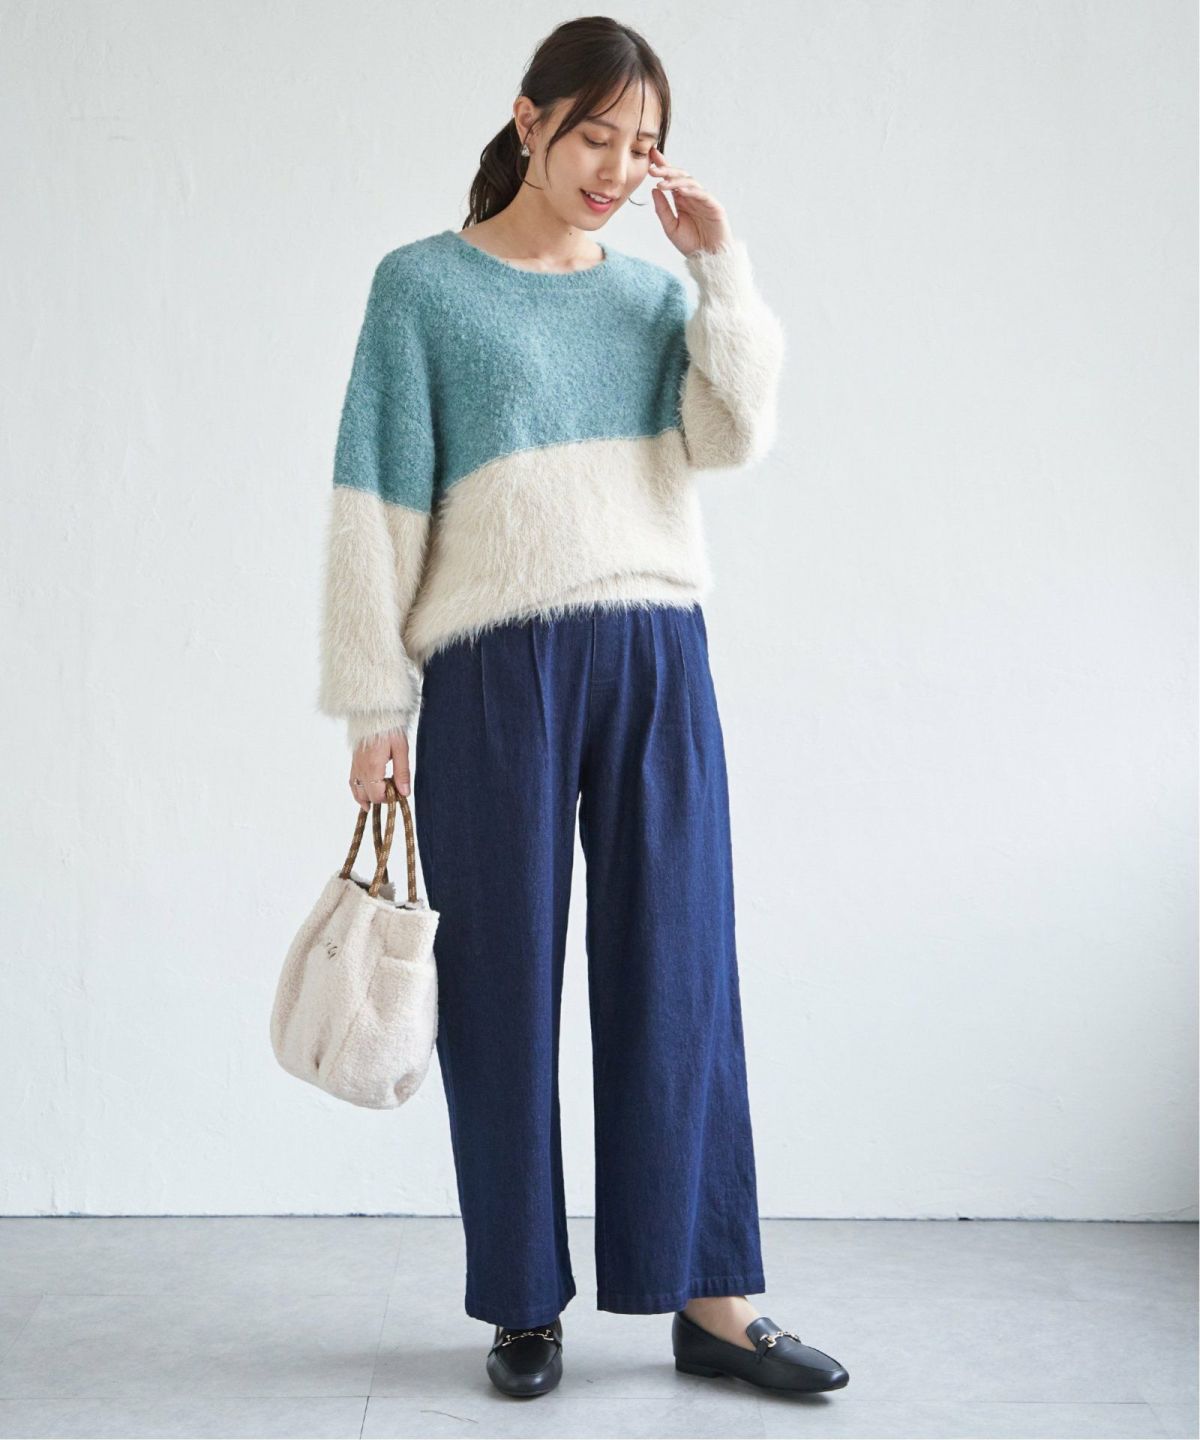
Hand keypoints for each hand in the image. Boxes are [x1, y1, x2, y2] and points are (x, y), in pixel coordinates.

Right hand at [350, 729, 410, 810]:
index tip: (399, 794)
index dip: (388, 798)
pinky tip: (365, 792)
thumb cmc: (390, 728)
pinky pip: (352, 781)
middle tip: (393, 793)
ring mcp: (355, 765)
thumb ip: (402, 773)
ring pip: (356, 790)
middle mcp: (361, 768)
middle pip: (366, 795)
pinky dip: (357, 790)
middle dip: (379, 798)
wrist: (375, 712)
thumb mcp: (401, 750)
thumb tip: (404, 793)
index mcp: (373, 767)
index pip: (377, 795)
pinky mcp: (354, 761)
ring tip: (375, 803)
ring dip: (366, 797)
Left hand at [647, 143, 733, 257]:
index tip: (651, 156)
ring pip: (690, 182)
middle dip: (666, 170)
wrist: (708, 259)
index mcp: (681, 200)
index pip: (671, 179)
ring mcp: (704, 200)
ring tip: (661, 183)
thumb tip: (654, 190)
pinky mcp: (714, 206)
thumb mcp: (671, 228)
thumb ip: (662, 210)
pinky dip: (691, 191)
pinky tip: (679, 190)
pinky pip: (702, 194)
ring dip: (675, 181)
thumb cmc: (691, 245)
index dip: (663, 165)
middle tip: (652, 169)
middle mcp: (692, 196)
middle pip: (680, 176)